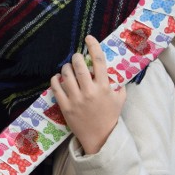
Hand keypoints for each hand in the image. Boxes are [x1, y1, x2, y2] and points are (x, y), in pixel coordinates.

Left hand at [50, 35, 125, 154]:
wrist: (100, 137)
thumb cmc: (110, 116)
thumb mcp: (120, 99)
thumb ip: (118, 84)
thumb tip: (115, 71)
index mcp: (104, 87)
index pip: (99, 61)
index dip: (93, 46)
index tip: (88, 37)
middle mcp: (90, 91)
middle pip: (79, 66)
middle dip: (76, 57)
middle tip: (76, 57)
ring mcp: (76, 99)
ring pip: (66, 75)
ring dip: (66, 67)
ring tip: (68, 68)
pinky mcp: (65, 107)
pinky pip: (56, 88)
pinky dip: (55, 79)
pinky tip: (57, 78)